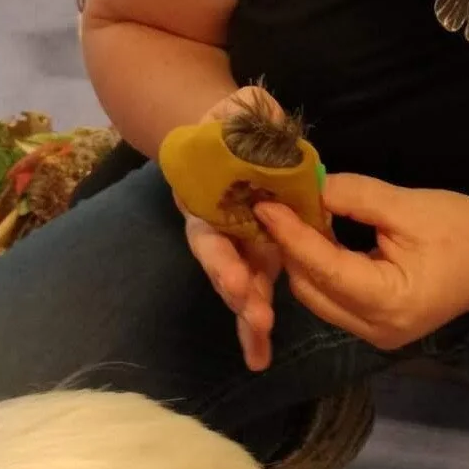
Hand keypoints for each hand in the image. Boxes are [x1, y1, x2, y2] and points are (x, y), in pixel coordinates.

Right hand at [179, 85, 283, 371]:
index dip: (220, 256)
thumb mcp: (240, 109)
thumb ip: (243, 114)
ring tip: (260, 345)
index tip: (236, 278)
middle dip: (238, 294)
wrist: (232, 131)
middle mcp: (217, 226)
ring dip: (248, 316)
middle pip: (222, 266)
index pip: (209, 231)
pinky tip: (261, 358)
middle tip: (258, 316)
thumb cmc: (235, 120)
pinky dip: (257, 325)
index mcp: (208, 196)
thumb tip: (251, 112)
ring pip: (239, 286)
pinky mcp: (261, 254)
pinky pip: (259, 290)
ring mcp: (238, 244)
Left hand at [255, 173, 468, 349]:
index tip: (265, 203)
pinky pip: (332, 297)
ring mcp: (375, 333)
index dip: (291, 235)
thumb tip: (311, 186)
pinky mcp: (375, 325)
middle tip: (275, 204)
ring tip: (290, 216)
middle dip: (290, 248)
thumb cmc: (466, 231)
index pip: (324, 268)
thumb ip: (358, 197)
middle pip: (312, 289)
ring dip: (302, 258)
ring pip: (317, 296)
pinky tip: (316, 234)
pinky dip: (319, 267)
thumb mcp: (411, 206)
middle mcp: (376, 329)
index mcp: (390, 303)